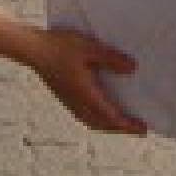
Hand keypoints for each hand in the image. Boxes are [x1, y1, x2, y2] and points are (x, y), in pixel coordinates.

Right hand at [27, 27, 148, 134]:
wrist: (32, 49)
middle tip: (137, 129)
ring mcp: (68, 101)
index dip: (128, 125)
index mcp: (86, 94)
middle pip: (102, 124)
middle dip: (120, 129)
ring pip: (91, 121)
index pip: (111, 116)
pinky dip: (96, 119)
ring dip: (108, 125)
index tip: (143, 128)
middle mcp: (77, 102)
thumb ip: (111, 58)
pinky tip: (99, 110)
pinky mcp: (63, 96)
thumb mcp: (90, 48)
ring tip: (121, 123)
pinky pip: (83, 115)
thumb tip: (132, 69)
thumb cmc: (61, 46)